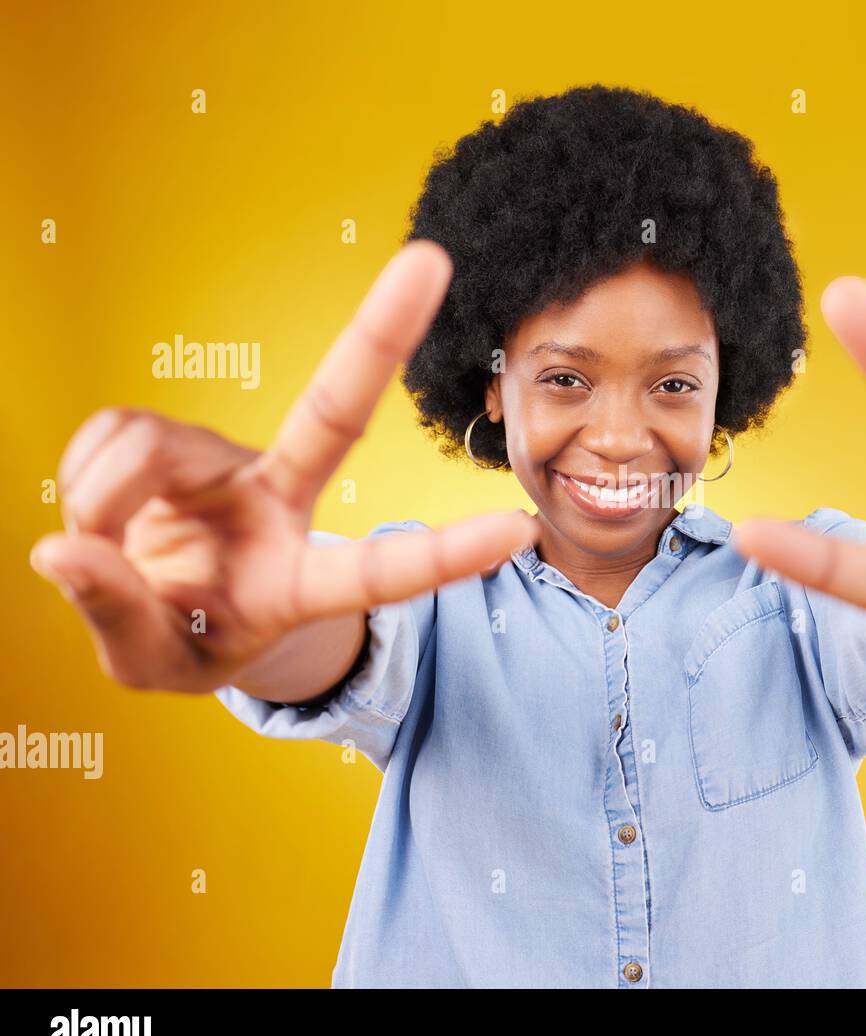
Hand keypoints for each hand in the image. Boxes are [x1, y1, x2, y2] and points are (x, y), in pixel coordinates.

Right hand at [30, 241, 537, 693]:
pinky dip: (81, 479)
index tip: (517, 531)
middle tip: (432, 259)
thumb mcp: (152, 663)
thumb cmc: (182, 641)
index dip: (443, 555)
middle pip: (334, 412)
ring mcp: (229, 463)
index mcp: (299, 580)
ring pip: (149, 446)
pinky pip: (110, 433)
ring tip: (106, 549)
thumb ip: (117, 615)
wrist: (157, 611)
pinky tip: (102, 512)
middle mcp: (279, 504)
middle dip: (379, 334)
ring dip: (100, 501)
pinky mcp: (175, 436)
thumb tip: (65, 547)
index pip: (377, 570)